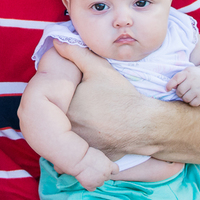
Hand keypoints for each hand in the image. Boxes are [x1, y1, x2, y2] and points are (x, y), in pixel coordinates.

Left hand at [54, 40, 139, 158]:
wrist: (146, 125)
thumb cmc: (122, 96)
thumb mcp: (99, 69)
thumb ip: (76, 53)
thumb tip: (57, 42)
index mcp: (65, 109)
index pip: (52, 99)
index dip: (59, 91)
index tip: (67, 88)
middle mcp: (68, 130)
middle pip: (57, 117)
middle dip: (61, 109)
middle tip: (77, 101)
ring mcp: (78, 147)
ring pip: (66, 135)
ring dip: (69, 127)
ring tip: (85, 115)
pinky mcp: (90, 157)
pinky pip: (79, 150)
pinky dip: (82, 143)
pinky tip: (92, 131)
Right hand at [70, 146, 117, 190]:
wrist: (78, 160)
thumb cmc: (87, 154)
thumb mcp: (100, 155)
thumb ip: (105, 162)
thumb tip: (105, 166)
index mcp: (109, 167)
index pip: (116, 171)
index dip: (111, 169)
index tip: (106, 167)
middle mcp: (106, 175)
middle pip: (107, 177)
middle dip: (103, 174)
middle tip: (95, 169)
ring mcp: (98, 181)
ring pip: (101, 183)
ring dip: (97, 180)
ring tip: (89, 174)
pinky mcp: (90, 186)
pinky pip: (93, 188)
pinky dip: (90, 185)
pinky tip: (86, 179)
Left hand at [167, 66, 199, 105]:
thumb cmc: (193, 76)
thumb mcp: (186, 72)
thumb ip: (177, 78)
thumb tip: (169, 88)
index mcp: (187, 73)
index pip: (176, 79)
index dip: (170, 85)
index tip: (167, 89)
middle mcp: (193, 80)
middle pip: (180, 91)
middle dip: (179, 93)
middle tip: (183, 91)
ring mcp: (199, 89)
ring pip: (185, 99)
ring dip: (185, 98)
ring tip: (188, 94)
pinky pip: (192, 104)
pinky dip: (191, 102)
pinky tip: (194, 97)